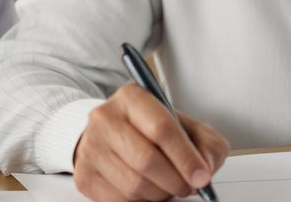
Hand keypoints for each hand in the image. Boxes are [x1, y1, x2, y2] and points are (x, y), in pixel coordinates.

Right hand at [73, 83, 230, 201]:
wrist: (111, 135)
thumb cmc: (151, 130)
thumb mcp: (185, 125)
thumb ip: (205, 142)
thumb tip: (206, 168)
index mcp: (132, 97)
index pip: (161, 128)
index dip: (186, 157)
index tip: (202, 176)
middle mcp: (105, 118)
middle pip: (146, 160)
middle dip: (176, 180)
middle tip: (189, 186)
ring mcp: (91, 147)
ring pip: (134, 185)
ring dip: (161, 194)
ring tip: (168, 186)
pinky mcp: (84, 175)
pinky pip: (120, 200)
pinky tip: (148, 190)